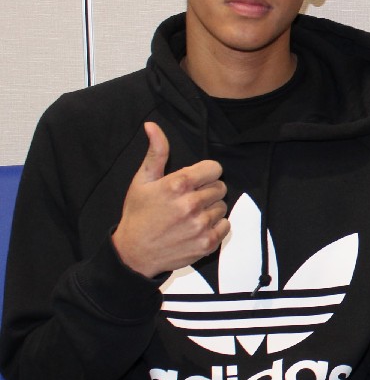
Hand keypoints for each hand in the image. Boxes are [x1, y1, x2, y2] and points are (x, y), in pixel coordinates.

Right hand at [112, 122, 229, 277]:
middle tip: (189, 199)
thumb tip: (152, 126)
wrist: (134, 253)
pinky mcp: (207, 242)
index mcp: (177, 185)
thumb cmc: (138, 214)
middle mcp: (191, 204)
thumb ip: (156, 152)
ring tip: (191, 214)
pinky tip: (197, 227)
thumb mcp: (142, 180)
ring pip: (222, 206)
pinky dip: (216, 226)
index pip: (214, 168)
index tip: (195, 180)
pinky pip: (225, 225)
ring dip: (210, 208)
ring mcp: (200, 225)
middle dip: (207, 190)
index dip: (205, 173)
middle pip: (219, 187)